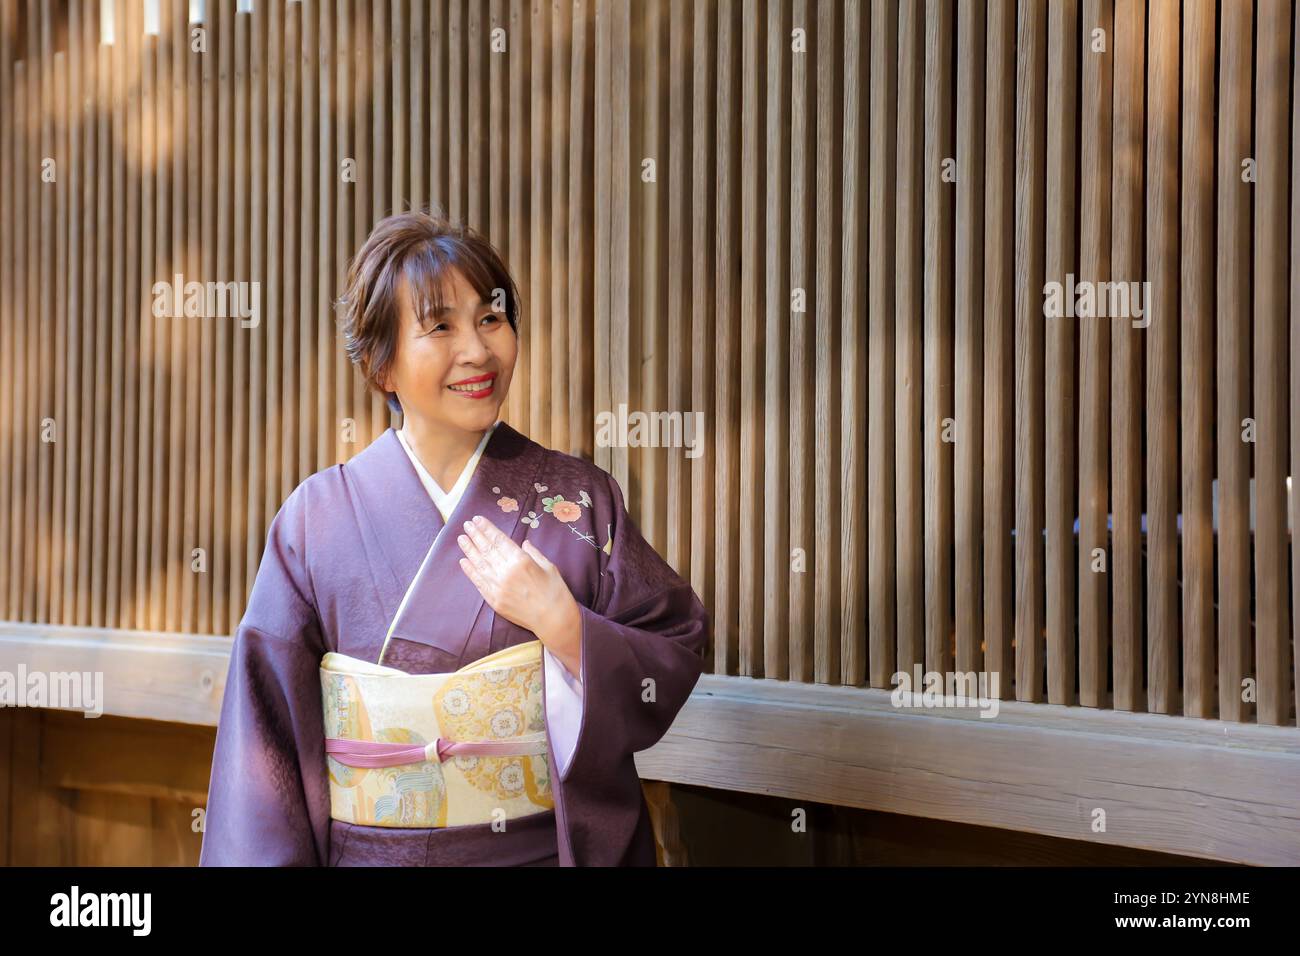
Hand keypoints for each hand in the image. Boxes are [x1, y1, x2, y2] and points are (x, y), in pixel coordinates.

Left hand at [457, 514, 581, 676]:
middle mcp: (506, 572)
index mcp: (521, 560)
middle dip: (475, 535)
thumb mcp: (549, 566)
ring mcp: (498, 587)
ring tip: (461, 539)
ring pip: (479, 564)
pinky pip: (478, 582)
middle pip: (487, 549)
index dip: (487, 529)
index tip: (477, 520)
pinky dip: (470, 571)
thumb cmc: (555, 591)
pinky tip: (463, 561)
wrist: (554, 620)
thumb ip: (534, 552)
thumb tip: (523, 543)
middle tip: (466, 525)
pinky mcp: (494, 600)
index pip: (499, 540)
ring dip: (469, 550)